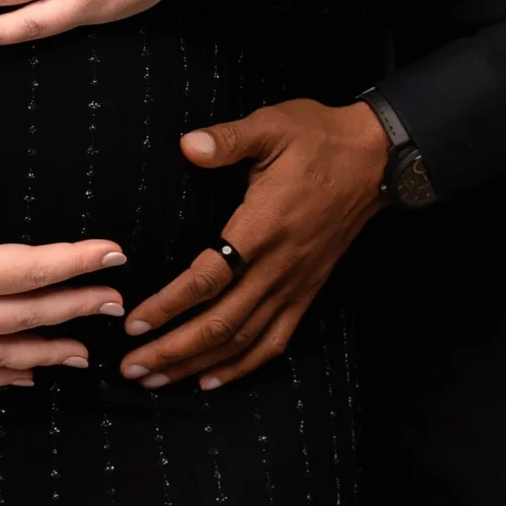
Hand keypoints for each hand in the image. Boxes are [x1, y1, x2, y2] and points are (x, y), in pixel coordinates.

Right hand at [0, 138, 125, 387]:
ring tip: (84, 355)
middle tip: (118, 304)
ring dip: (49, 352)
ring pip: (4, 355)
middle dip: (77, 308)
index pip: (30, 270)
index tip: (115, 254)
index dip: (77, 262)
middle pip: (28, 317)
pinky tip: (24, 379)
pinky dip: (1, 378)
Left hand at [118, 100, 389, 391]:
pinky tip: (212, 378)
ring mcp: (295, 283)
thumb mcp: (272, 126)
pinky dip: (243, 365)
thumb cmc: (318, 139)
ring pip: (242, 340)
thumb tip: (187, 145)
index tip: (134, 322)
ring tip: (156, 380)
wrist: (375, 158)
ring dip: (197, 364)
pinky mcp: (307, 290)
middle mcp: (279, 266)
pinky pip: (275, 340)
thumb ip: (228, 139)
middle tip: (131, 368)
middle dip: (172, 350)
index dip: (169, 306)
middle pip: (220, 323)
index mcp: (263, 227)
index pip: (208, 279)